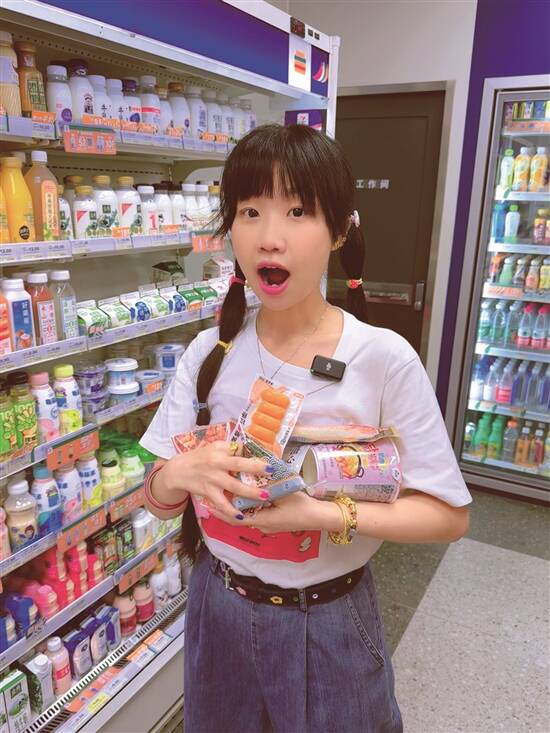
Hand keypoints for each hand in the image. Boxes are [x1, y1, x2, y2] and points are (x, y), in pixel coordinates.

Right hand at [159, 441, 271, 521]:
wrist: (178, 470)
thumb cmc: (200, 457)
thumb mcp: (214, 447)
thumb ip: (231, 448)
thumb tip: (249, 449)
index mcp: (220, 451)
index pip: (239, 450)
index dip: (253, 453)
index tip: (269, 458)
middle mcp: (217, 464)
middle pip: (239, 466)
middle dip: (256, 469)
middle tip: (271, 472)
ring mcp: (213, 480)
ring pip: (234, 486)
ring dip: (250, 492)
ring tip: (264, 497)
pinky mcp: (208, 493)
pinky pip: (221, 504)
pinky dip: (231, 511)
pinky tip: (241, 516)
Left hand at [211, 491, 344, 533]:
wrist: (318, 517)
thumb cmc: (301, 505)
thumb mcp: (283, 493)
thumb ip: (266, 486)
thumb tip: (252, 473)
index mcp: (262, 520)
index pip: (236, 518)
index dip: (223, 512)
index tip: (211, 502)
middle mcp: (262, 526)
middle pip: (240, 519)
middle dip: (227, 510)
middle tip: (215, 499)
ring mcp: (269, 526)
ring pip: (248, 518)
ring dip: (238, 509)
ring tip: (230, 496)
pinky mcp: (274, 523)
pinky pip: (257, 517)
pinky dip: (249, 509)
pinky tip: (249, 500)